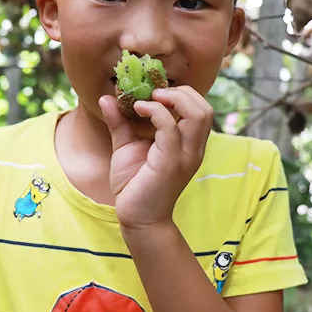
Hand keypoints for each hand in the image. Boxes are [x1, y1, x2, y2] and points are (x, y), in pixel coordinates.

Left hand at [98, 86, 213, 228]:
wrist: (137, 219)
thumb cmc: (134, 185)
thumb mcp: (126, 146)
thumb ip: (120, 122)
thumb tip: (107, 97)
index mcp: (189, 144)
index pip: (200, 109)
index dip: (180, 94)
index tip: (152, 92)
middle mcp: (193, 149)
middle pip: (205, 108)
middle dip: (181, 92)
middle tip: (154, 94)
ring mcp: (185, 156)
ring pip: (198, 114)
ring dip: (174, 99)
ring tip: (150, 100)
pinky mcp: (170, 162)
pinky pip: (170, 128)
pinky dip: (155, 111)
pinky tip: (137, 110)